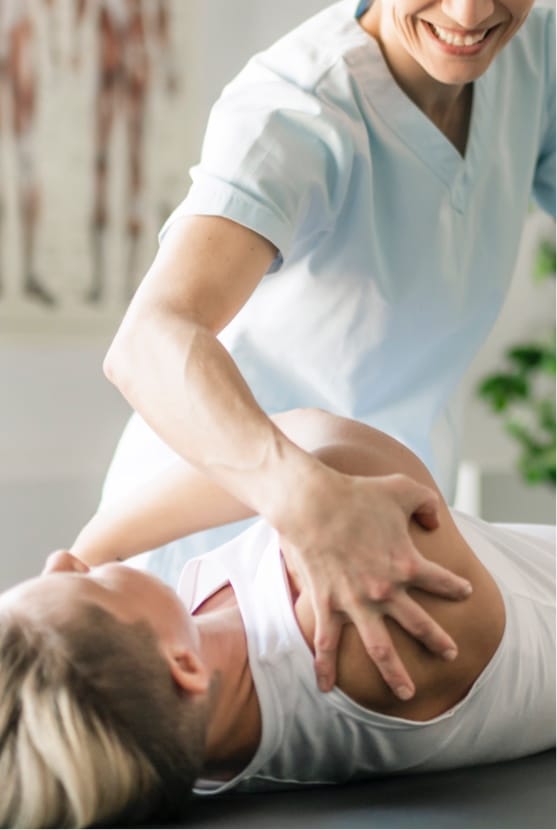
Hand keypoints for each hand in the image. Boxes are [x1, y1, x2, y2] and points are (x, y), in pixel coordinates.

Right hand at [280, 471, 471, 698]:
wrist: (312, 503)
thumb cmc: (357, 493)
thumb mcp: (402, 488)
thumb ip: (427, 502)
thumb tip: (434, 519)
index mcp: (407, 563)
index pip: (441, 580)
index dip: (455, 587)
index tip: (465, 592)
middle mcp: (385, 590)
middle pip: (419, 624)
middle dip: (438, 641)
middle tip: (450, 653)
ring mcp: (355, 602)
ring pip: (380, 649)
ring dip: (395, 673)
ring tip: (407, 692)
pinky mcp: (327, 604)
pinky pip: (327, 643)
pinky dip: (325, 667)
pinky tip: (326, 687)